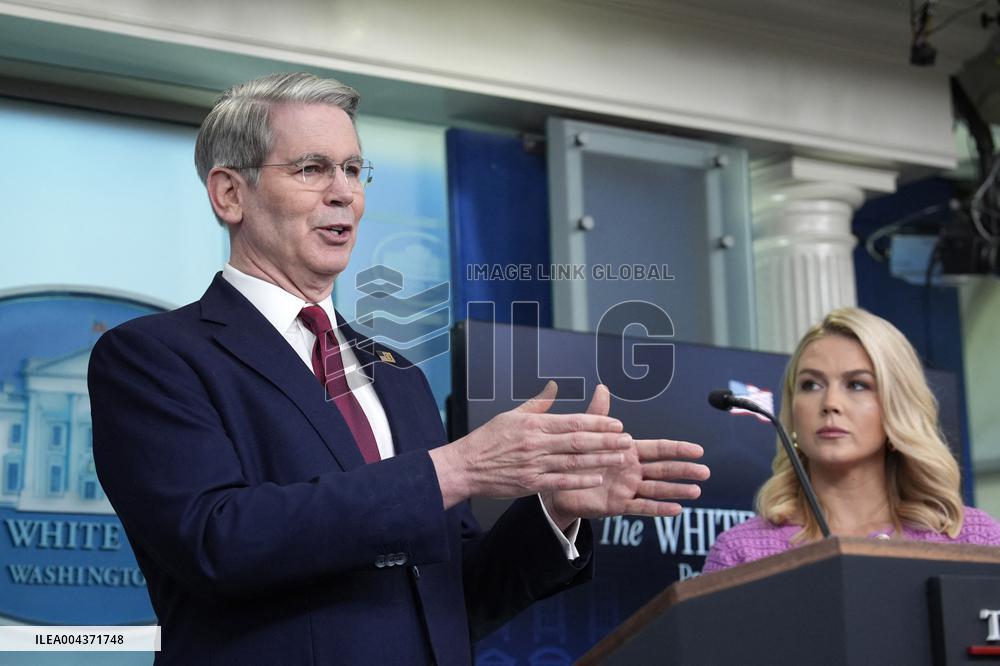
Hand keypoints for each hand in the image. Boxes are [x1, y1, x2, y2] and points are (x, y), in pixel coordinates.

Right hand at [430, 381, 631, 508]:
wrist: (465, 466)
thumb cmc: (487, 439)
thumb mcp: (511, 415)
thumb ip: (537, 404)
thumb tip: (554, 386)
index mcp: (533, 424)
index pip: (572, 421)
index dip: (597, 423)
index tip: (616, 423)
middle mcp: (536, 443)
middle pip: (578, 441)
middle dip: (606, 440)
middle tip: (628, 440)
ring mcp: (534, 465)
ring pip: (573, 461)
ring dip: (600, 459)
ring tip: (621, 457)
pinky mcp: (530, 484)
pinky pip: (560, 481)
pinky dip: (580, 480)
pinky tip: (597, 477)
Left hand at [541, 385, 709, 529]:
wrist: (558, 484)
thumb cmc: (576, 457)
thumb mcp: (587, 434)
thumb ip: (598, 415)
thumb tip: (602, 387)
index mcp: (629, 451)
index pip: (659, 449)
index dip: (678, 449)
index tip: (699, 450)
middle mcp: (633, 470)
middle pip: (664, 469)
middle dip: (684, 470)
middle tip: (706, 471)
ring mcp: (628, 488)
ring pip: (656, 489)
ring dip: (676, 490)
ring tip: (696, 491)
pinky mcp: (618, 504)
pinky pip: (641, 507)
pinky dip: (658, 508)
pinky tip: (676, 509)